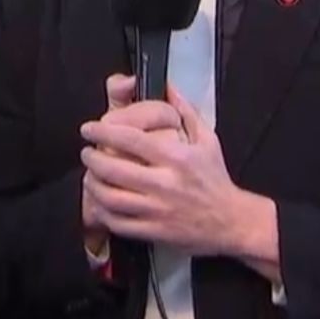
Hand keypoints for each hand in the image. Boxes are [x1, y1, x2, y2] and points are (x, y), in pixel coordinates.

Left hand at [80, 86, 279, 269]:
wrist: (232, 221)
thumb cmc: (216, 179)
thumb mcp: (207, 140)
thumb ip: (186, 112)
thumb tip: (169, 87)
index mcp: (176, 158)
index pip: (131, 139)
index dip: (103, 132)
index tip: (89, 128)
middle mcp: (165, 184)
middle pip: (114, 169)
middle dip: (92, 158)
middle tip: (87, 152)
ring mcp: (158, 210)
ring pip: (111, 198)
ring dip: (93, 184)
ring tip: (90, 175)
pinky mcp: (154, 231)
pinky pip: (118, 223)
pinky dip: (102, 211)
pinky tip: (99, 201)